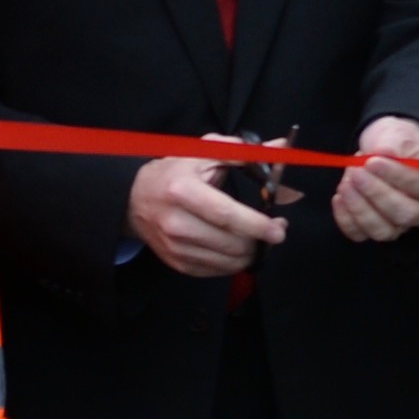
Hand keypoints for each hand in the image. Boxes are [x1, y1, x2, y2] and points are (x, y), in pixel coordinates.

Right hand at [128, 147, 293, 278]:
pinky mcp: (176, 263)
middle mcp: (176, 222)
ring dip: (250, 254)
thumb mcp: (204, 152)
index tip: (278, 230)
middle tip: (276, 230)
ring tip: (259, 239)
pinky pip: (215, 271)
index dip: (256, 225)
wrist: (135, 199)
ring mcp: (174, 247)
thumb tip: (282, 146)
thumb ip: (245, 151)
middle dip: (260, 241)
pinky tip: (239, 249)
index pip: (225, 215)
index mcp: (183, 191)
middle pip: (229, 242)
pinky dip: (233, 263)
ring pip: (226, 261)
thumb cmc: (176, 172)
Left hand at [329, 116, 418, 243]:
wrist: (388, 151)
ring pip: (384, 230)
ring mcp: (402, 225)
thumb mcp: (400, 134)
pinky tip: (339, 197)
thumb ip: (393, 144)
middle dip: (377, 193)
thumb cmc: (400, 142)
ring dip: (360, 208)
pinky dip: (346, 218)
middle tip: (356, 172)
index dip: (399, 176)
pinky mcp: (378, 229)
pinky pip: (361, 234)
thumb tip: (385, 153)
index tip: (373, 161)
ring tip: (346, 182)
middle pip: (406, 214)